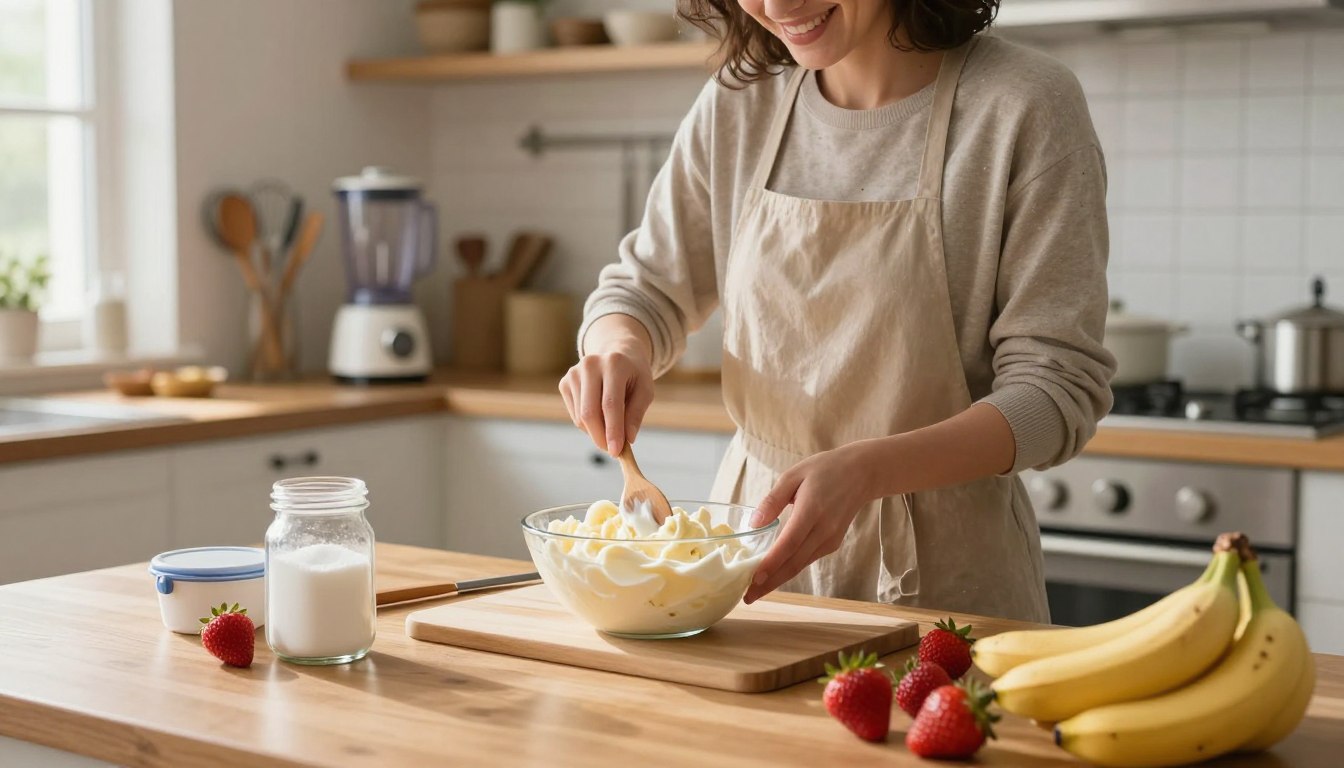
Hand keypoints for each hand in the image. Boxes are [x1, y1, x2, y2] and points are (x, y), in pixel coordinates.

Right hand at [559, 346, 654, 455]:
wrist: (617, 354)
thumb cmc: (634, 376)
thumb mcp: (645, 391)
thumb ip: (636, 414)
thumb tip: (627, 439)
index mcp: (614, 363)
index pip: (610, 403)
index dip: (613, 430)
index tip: (617, 452)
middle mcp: (590, 364)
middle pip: (589, 412)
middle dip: (601, 437)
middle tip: (612, 451)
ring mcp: (574, 373)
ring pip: (580, 417)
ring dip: (596, 432)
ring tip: (611, 426)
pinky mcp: (565, 382)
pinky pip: (574, 415)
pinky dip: (587, 425)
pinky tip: (600, 415)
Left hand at [743, 444, 876, 603]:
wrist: (862, 474)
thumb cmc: (824, 470)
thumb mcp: (794, 475)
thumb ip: (773, 500)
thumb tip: (754, 523)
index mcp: (812, 510)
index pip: (789, 543)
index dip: (772, 563)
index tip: (753, 578)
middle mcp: (823, 530)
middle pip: (794, 563)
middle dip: (769, 583)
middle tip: (747, 597)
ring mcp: (830, 539)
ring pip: (800, 565)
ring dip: (777, 581)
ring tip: (754, 592)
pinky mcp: (832, 544)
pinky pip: (807, 560)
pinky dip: (789, 570)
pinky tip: (773, 576)